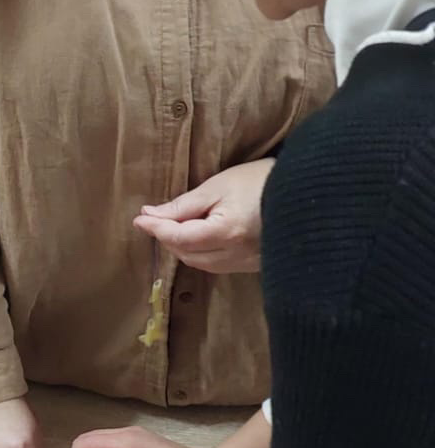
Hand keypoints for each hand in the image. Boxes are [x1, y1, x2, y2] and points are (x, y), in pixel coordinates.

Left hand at [134, 158, 273, 273]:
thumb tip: (150, 214)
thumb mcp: (219, 186)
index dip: (156, 229)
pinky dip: (201, 253)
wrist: (308, 193)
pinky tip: (199, 237)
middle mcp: (235, 255)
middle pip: (187, 254)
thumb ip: (184, 204)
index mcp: (226, 233)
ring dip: (182, 247)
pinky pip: (217, 265)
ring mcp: (246, 263)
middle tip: (155, 220)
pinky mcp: (253, 265)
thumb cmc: (262, 181)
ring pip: (200, 263)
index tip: (139, 219)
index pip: (179, 238)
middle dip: (168, 238)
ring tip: (175, 226)